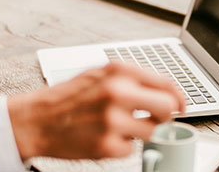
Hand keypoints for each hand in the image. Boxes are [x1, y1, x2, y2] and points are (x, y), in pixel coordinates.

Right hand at [7, 63, 185, 159]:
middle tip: (155, 120)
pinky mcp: (107, 145)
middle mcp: (118, 92)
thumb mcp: (99, 74)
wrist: (37, 119)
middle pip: (167, 107)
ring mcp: (112, 120)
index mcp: (118, 71)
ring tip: (122, 128)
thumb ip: (131, 79)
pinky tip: (105, 136)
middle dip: (165, 117)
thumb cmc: (68, 97)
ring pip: (153, 131)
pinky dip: (122, 145)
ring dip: (143, 133)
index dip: (178, 98)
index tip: (180, 107)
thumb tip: (164, 91)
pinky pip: (132, 148)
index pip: (165, 83)